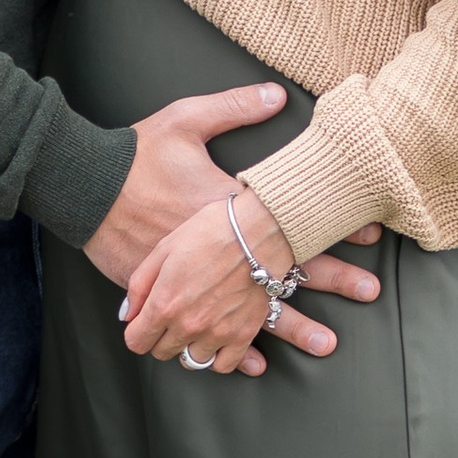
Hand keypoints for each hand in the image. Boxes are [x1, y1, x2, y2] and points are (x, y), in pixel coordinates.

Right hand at [82, 88, 380, 339]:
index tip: (370, 233)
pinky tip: (258, 364)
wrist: (87, 189)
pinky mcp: (170, 298)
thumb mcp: (184, 121)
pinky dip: (234, 352)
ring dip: (294, 328)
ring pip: (256, 312)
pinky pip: (208, 332)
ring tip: (327, 343)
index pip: (295, 221)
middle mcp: (222, 250)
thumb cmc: (135, 155)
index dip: (334, 228)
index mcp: (232, 209)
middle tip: (370, 290)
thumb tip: (275, 93)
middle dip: (334, 281)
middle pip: (287, 270)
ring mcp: (198, 281)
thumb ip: (232, 108)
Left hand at [122, 192, 383, 374]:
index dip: (138, 332)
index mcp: (164, 303)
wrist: (259, 229)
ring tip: (197, 325)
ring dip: (190, 346)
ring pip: (192, 361)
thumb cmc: (210, 231)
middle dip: (162, 337)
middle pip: (162, 352)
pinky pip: (224, 365)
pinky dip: (217, 357)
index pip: (137, 342)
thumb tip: (127, 316)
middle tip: (173, 317)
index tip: (145, 323)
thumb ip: (139, 286)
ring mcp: (217, 332)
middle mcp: (189, 325)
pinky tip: (217, 338)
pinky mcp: (244, 334)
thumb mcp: (164, 249)